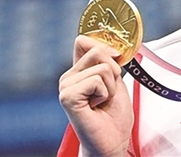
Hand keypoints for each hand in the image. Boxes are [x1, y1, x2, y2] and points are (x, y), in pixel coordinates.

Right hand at [59, 35, 132, 155]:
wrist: (113, 141)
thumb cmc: (114, 114)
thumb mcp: (115, 79)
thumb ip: (109, 60)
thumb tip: (110, 46)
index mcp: (78, 70)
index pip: (83, 40)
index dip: (105, 48)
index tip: (114, 63)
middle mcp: (68, 76)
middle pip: (98, 51)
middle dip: (113, 71)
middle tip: (107, 93)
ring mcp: (65, 86)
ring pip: (102, 67)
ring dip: (110, 86)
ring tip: (102, 101)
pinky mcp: (67, 96)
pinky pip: (96, 80)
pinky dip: (104, 93)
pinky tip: (96, 106)